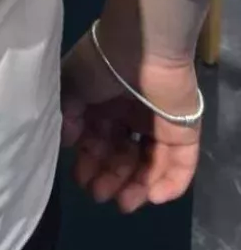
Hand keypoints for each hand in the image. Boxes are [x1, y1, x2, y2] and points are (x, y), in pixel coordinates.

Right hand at [61, 30, 200, 213]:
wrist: (140, 46)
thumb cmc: (100, 63)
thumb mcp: (70, 84)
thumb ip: (66, 115)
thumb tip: (67, 142)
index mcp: (105, 103)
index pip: (98, 141)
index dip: (89, 162)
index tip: (80, 178)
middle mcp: (131, 115)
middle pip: (122, 156)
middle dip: (109, 177)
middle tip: (100, 194)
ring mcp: (159, 124)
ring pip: (149, 164)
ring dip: (136, 187)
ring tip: (124, 204)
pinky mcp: (183, 131)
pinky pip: (180, 163)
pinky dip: (170, 183)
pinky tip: (154, 197)